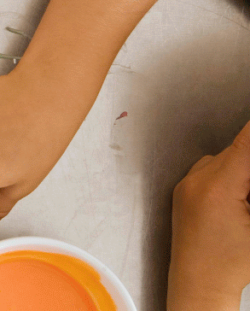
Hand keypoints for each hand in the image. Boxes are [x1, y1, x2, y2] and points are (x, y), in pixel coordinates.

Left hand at [167, 121, 249, 310]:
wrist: (198, 285)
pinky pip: (213, 172)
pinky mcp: (183, 191)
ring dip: (244, 170)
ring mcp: (187, 184)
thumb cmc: (232, 263)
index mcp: (219, 184)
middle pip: (240, 151)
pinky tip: (238, 203)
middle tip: (249, 198)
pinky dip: (231, 178)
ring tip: (246, 204)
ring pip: (228, 161)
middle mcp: (197, 179)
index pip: (247, 141)